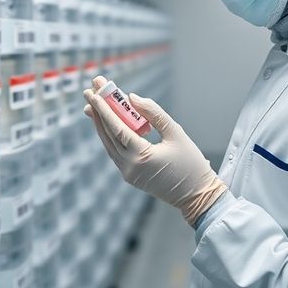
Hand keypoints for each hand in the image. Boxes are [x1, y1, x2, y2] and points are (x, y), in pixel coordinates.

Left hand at [84, 76, 227, 225]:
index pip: (116, 128)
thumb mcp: (175, 133)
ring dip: (101, 124)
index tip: (93, 92)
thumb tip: (132, 98)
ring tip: (93, 105)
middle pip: (108, 135)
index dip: (103, 109)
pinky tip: (107, 124)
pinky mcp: (130, 176)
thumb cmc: (190, 162)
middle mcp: (130, 166)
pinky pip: (115, 152)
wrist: (197, 195)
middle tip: (89, 92)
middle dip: (98, 112)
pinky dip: (110, 136)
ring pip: (109, 144)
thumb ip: (154, 113)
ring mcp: (128, 173)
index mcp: (142, 156)